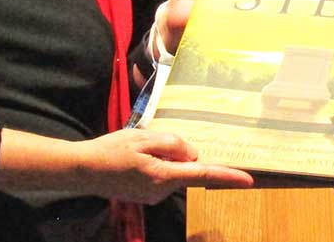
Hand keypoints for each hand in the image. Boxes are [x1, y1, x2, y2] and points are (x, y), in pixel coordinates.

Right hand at [77, 129, 253, 203]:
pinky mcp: (147, 194)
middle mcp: (162, 191)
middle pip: (187, 169)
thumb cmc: (112, 150)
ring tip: (140, 146)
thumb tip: (192, 154)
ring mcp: (154, 195)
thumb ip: (172, 144)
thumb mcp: (144, 138)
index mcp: (163, 176)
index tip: (249, 179)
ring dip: (168, 157)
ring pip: (175, 171)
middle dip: (182, 154)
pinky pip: (164, 175)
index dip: (227, 176)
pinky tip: (139, 155)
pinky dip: (160, 163)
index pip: (202, 175)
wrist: (84, 170)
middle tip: (157, 140)